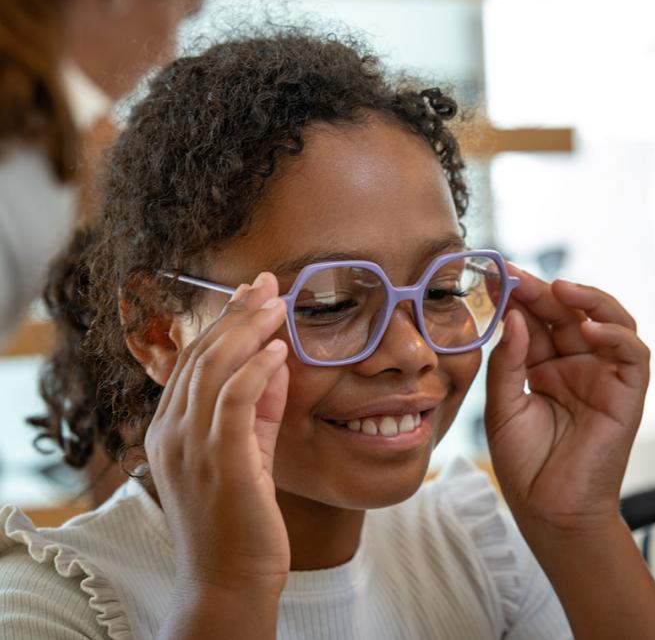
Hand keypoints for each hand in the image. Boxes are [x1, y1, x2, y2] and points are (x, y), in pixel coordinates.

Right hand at [145, 272, 290, 597]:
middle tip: (266, 283)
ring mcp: (190, 446)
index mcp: (168, 429)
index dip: (221, 322)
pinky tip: (278, 348)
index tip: (249, 292)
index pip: (190, 360)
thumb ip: (257, 407)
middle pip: (200, 354)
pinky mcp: (221, 459)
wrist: (230, 580)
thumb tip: (274, 359)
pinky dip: (256, 367)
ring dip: (249, 328)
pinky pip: (234, 398)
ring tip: (277, 303)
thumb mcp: (249, 451)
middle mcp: (170, 432)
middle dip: (236, 313)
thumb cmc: (240, 518)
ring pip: (214, 368)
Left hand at [484, 265, 649, 535]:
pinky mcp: (628, 393)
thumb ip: (508, 362)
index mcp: (544, 366)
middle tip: (520, 276)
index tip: (497, 275)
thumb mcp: (503, 407)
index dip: (521, 297)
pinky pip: (633, 354)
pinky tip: (590, 329)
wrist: (550, 511)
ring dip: (589, 300)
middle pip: (568, 314)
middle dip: (545, 292)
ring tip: (559, 290)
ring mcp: (604, 376)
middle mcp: (576, 364)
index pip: (537, 320)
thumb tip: (516, 317)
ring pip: (610, 321)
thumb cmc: (525, 465)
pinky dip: (616, 335)